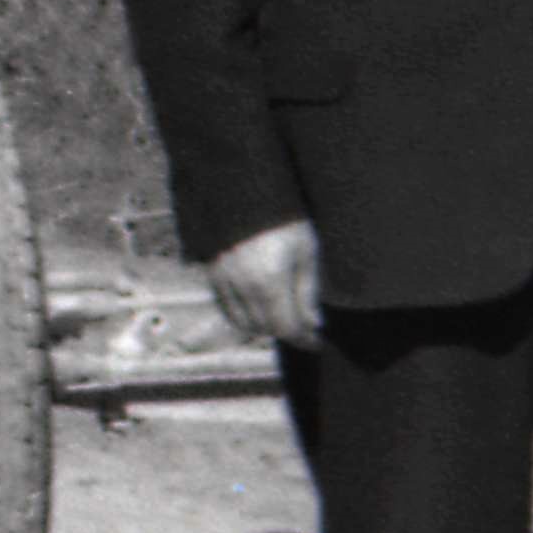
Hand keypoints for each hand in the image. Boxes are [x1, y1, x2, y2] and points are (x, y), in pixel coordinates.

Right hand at [206, 220, 324, 348]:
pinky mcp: (213, 274)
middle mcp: (243, 286)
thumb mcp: (306, 250)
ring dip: (266, 327)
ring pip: (244, 323)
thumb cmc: (285, 218)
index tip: (319, 342)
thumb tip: (313, 324)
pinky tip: (262, 309)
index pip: (286, 327)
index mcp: (270, 280)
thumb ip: (308, 291)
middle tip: (307, 328)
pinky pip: (227, 309)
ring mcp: (224, 281)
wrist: (247, 191)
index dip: (304, 338)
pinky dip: (244, 317)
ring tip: (286, 316)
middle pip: (266, 328)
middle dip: (288, 332)